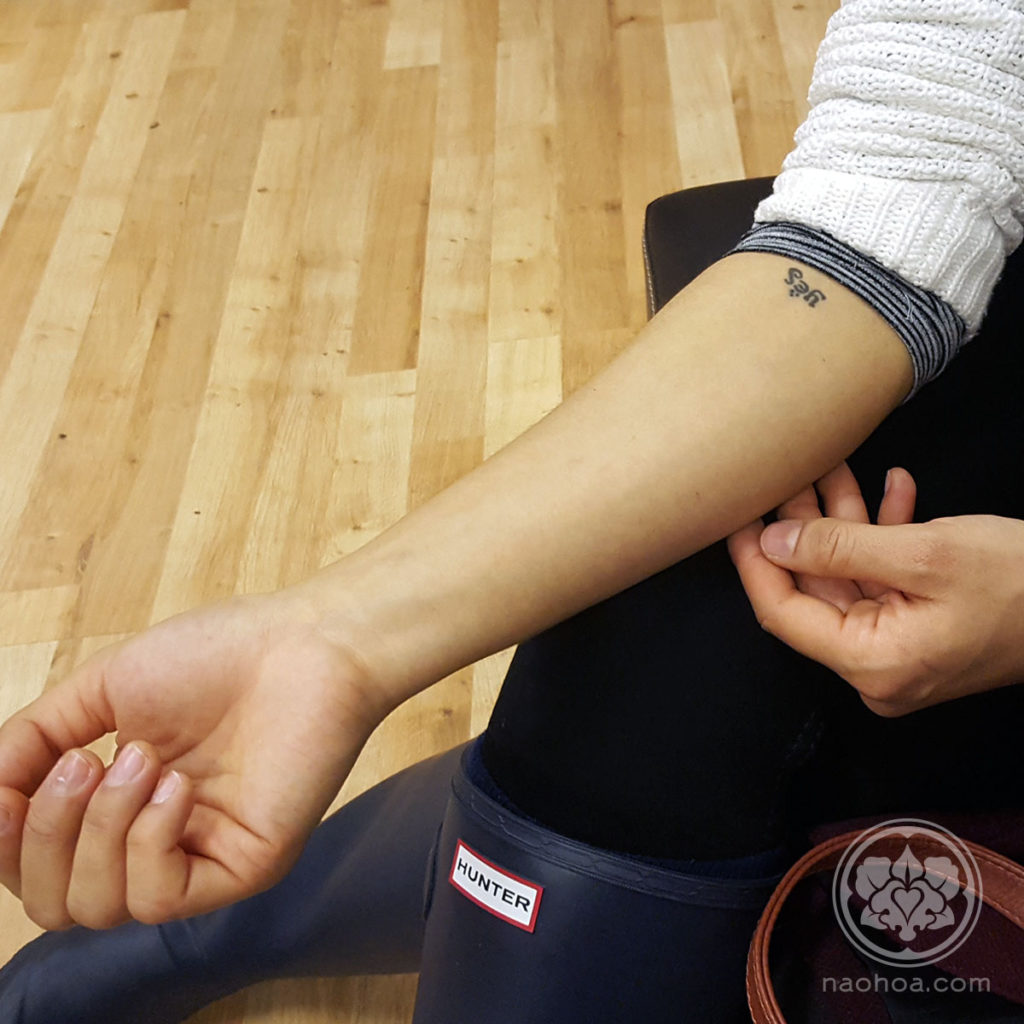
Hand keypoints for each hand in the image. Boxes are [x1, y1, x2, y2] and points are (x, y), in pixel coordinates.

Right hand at [0, 591, 386, 929]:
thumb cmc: (217, 654)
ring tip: (142, 759)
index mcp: (121, 806)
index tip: (5, 792)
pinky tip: (177, 786)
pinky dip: (148, 840)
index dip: (7, 841)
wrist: (304, 643)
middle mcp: (156, 842)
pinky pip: (159, 899)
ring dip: (100, 828)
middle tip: (87, 762)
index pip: (37, 868)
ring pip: (99, 908)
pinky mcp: (241, 868)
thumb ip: (32, 740)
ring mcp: (199, 858)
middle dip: (47, 834)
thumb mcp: (101, 689)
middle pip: (56, 904)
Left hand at [727, 465, 1023, 716]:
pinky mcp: (921, 630)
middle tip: (789, 475)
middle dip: (803, 529)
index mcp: (871, 663)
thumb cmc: (1022, 581)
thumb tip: (771, 543)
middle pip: (815, 592)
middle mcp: (877, 668)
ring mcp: (900, 651)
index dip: (753, 563)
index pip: (783, 613)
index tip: (735, 517)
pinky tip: (893, 489)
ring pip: (849, 579)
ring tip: (832, 467)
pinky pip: (885, 582)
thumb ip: (840, 548)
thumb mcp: (924, 553)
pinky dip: (883, 537)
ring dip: (843, 523)